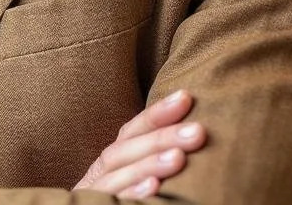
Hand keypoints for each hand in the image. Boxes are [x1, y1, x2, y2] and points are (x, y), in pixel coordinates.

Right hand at [73, 90, 205, 199]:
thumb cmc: (118, 196)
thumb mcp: (129, 174)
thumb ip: (148, 156)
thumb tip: (191, 134)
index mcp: (112, 159)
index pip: (132, 130)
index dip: (157, 113)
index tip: (186, 97)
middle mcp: (100, 171)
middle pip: (126, 149)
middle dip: (161, 137)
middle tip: (197, 131)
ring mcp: (94, 191)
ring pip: (117, 174)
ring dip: (149, 164)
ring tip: (179, 157)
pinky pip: (110, 200)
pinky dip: (132, 193)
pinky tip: (154, 188)